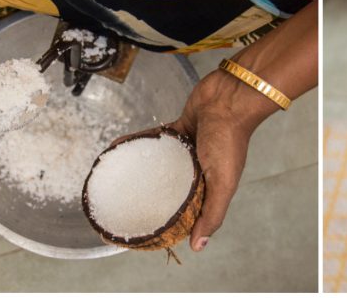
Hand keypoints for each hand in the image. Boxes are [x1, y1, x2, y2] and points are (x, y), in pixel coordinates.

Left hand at [113, 70, 277, 252]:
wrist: (229, 99)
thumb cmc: (229, 140)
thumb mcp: (223, 183)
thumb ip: (212, 214)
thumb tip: (198, 247)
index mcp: (211, 186)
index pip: (191, 211)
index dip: (174, 223)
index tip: (153, 232)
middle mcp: (199, 170)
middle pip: (172, 189)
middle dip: (152, 198)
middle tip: (127, 208)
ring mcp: (187, 149)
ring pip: (160, 164)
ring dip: (142, 170)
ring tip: (118, 179)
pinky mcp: (178, 130)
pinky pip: (153, 140)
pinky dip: (137, 143)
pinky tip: (118, 148)